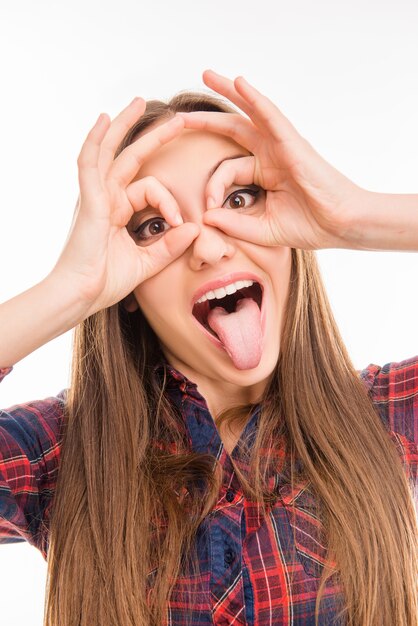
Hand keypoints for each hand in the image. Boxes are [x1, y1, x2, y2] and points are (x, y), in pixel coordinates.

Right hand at [51, 99, 198, 315]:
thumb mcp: (147, 263)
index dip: (169, 203)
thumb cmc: (104, 282)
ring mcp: (95, 197)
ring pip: (110, 152)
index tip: (179, 224)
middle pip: (130, 157)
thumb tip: (193, 228)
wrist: (80, 297)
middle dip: (153, 136)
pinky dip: (95, 141)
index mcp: (118, 211)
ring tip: (140, 102)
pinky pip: (89, 164)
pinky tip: (103, 119)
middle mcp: (106, 198)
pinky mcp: (88, 201)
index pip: (150, 190)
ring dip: (125, 125)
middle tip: (177, 118)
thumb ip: (169, 247)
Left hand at [178, 70, 364, 249]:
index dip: (212, 187)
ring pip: (250, 112)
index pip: (227, 171)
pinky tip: (239, 83)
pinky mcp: (292, 142)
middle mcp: (271, 154)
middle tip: (181, 113)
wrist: (341, 225)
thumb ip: (234, 224)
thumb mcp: (262, 229)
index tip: (208, 209)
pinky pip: (271, 115)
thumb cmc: (310, 226)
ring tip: (206, 74)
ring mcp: (282, 145)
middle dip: (207, 119)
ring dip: (228, 92)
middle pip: (234, 127)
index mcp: (264, 173)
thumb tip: (205, 217)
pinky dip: (255, 99)